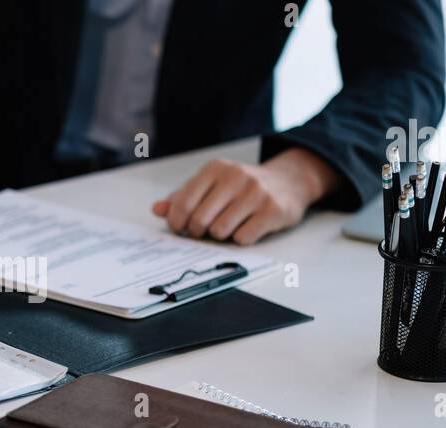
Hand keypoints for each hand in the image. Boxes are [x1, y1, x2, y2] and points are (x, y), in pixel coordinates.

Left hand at [151, 148, 339, 244]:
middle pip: (199, 220)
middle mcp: (235, 176)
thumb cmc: (241, 187)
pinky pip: (243, 238)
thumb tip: (156, 210)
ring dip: (221, 236)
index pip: (183, 203)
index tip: (181, 230)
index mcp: (215, 169)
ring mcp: (256, 193)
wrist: (288, 181)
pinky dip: (241, 239)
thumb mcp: (212, 184)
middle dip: (198, 232)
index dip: (177, 223)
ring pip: (220, 231)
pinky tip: (247, 229)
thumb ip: (183, 197)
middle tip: (205, 231)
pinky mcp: (274, 210)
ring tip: (228, 227)